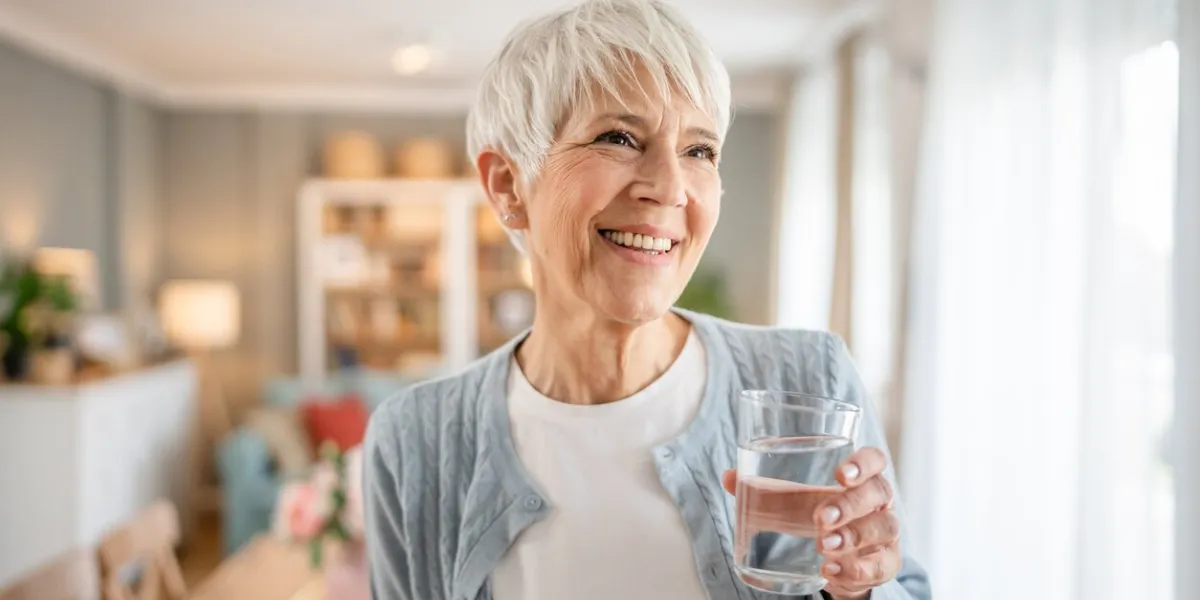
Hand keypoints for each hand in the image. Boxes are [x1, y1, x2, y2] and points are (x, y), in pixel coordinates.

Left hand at [722, 447, 901, 599]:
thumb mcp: (794, 504)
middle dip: (850, 504)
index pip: (875, 460)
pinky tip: (831, 570)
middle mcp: (880, 503)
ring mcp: (886, 533)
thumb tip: (729, 476)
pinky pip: (880, 565)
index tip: (840, 474)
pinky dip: (856, 569)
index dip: (863, 463)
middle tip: (820, 517)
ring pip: (884, 528)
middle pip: (879, 493)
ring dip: (853, 537)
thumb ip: (765, 491)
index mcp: (860, 479)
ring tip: (823, 546)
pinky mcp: (886, 562)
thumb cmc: (819, 520)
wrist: (840, 562)